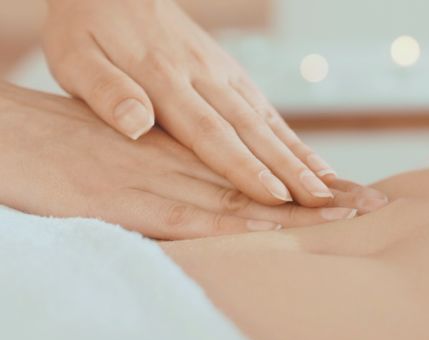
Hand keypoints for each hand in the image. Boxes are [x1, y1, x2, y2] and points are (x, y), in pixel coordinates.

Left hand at [0, 84, 387, 239]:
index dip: (245, 168)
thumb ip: (107, 92)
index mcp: (165, 81)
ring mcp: (224, 76)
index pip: (211, 134)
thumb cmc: (87, 28)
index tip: (276, 197)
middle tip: (325, 204)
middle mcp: (205, 79)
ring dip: (303, 158)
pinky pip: (269, 111)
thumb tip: (140, 124)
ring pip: (269, 123)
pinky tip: (316, 163)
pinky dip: (294, 140)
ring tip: (334, 189)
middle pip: (253, 133)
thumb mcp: (75, 58)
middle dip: (291, 171)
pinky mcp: (232, 75)